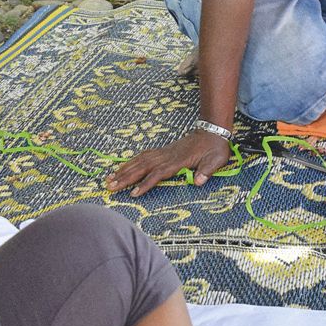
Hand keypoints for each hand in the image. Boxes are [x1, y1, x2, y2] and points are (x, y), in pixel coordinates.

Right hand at [107, 130, 232, 196]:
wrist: (212, 131)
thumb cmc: (215, 148)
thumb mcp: (216, 160)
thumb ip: (206, 171)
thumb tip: (198, 181)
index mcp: (178, 161)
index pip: (158, 173)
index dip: (146, 184)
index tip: (134, 193)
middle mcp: (167, 156)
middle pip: (142, 167)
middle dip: (125, 178)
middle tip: (109, 186)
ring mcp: (163, 152)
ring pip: (139, 161)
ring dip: (124, 170)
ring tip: (109, 179)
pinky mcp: (163, 151)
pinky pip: (143, 156)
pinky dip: (131, 161)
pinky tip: (122, 167)